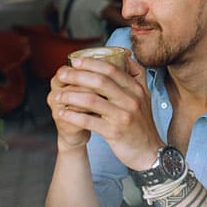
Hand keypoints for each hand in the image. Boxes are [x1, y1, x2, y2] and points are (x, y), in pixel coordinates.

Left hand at [54, 54, 163, 169]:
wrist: (149, 152)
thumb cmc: (142, 124)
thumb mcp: (145, 97)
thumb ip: (137, 76)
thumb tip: (125, 54)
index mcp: (137, 89)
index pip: (112, 70)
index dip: (91, 63)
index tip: (75, 61)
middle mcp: (131, 100)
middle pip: (99, 82)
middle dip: (76, 76)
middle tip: (61, 74)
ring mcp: (123, 116)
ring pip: (91, 100)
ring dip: (70, 96)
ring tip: (57, 96)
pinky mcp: (114, 132)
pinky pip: (88, 121)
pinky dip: (72, 116)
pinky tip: (62, 113)